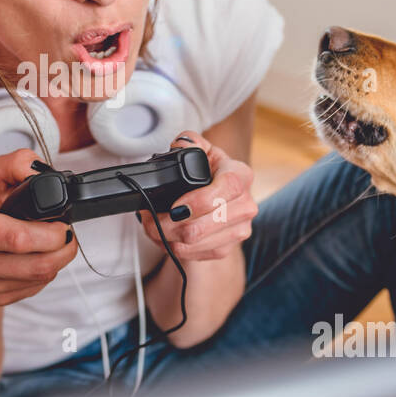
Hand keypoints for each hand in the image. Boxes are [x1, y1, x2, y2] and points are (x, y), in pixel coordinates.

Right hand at [0, 148, 78, 306]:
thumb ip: (20, 163)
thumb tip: (40, 174)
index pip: (19, 239)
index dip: (51, 233)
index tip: (62, 224)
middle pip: (38, 265)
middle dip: (64, 248)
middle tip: (65, 233)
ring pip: (41, 278)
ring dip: (57, 259)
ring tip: (52, 242)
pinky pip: (35, 288)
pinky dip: (44, 273)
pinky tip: (35, 256)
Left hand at [137, 133, 256, 261]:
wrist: (219, 195)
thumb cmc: (207, 170)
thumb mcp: (199, 149)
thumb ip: (188, 142)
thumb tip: (179, 146)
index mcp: (241, 175)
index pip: (228, 188)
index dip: (199, 201)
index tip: (174, 207)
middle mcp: (246, 204)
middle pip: (206, 224)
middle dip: (168, 224)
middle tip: (149, 217)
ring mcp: (240, 229)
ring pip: (196, 242)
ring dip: (166, 237)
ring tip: (152, 225)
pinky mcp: (227, 248)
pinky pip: (195, 254)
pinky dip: (173, 247)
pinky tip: (165, 236)